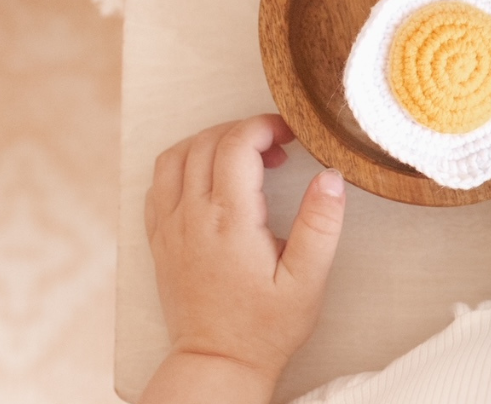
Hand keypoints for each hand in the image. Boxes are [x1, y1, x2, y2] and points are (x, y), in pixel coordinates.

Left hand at [143, 114, 345, 398]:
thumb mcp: (307, 280)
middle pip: (208, 141)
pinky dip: (184, 163)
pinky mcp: (160, 238)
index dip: (266, 126)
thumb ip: (321, 224)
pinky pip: (159, 181)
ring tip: (243, 156)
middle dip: (245, 130)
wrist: (218, 364)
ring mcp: (170, 227)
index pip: (237, 143)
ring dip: (211, 141)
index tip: (291, 136)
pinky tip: (211, 177)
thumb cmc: (266, 327)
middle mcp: (193, 217)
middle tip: (276, 148)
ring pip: (177, 155)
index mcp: (230, 221)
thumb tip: (331, 176)